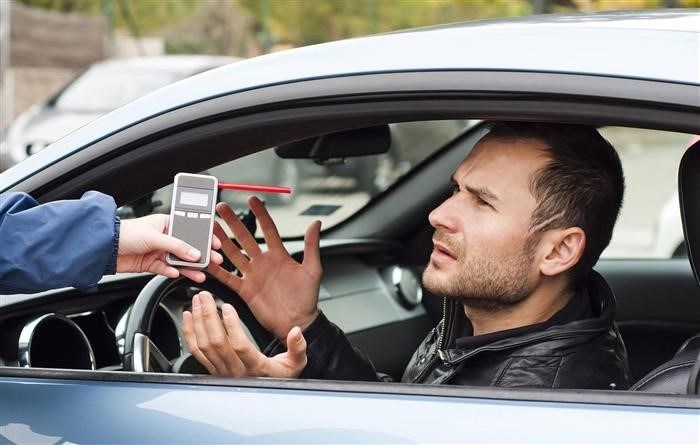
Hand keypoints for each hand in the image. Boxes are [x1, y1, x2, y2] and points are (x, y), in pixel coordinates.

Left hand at [117, 214, 222, 282]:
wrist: (104, 248)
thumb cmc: (125, 232)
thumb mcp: (155, 237)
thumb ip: (177, 246)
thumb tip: (194, 253)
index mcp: (166, 223)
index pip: (191, 230)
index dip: (204, 237)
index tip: (215, 244)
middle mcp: (163, 237)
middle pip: (187, 247)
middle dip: (201, 255)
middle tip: (214, 261)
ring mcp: (157, 251)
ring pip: (178, 261)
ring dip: (189, 267)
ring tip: (201, 274)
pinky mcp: (150, 264)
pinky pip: (166, 269)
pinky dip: (172, 272)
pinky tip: (178, 274)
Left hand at [182, 291, 306, 377]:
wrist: (266, 395)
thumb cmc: (280, 377)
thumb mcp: (296, 363)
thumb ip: (297, 347)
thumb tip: (296, 331)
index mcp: (256, 368)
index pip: (240, 346)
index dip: (231, 326)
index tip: (227, 307)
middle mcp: (236, 371)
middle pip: (216, 343)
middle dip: (208, 316)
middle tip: (205, 296)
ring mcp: (221, 371)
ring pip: (204, 346)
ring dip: (198, 322)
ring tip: (197, 301)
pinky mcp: (212, 369)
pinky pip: (197, 352)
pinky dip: (189, 333)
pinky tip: (188, 317)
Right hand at [208, 197, 320, 338]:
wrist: (297, 322)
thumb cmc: (307, 299)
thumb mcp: (312, 270)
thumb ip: (311, 246)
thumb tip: (316, 223)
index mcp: (279, 256)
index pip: (268, 229)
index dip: (260, 214)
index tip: (252, 199)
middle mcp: (263, 262)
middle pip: (245, 237)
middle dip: (233, 222)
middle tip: (222, 208)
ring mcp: (252, 275)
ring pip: (233, 253)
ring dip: (222, 240)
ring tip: (211, 227)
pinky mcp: (244, 289)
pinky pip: (228, 277)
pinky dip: (217, 269)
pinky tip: (208, 259)